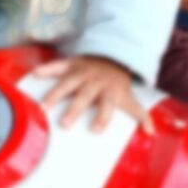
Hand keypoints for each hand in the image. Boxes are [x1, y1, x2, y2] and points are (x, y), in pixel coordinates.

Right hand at [35, 55, 153, 133]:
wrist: (112, 55)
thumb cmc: (117, 82)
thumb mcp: (129, 96)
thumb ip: (139, 113)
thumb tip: (152, 132)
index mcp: (110, 91)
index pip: (108, 105)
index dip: (104, 117)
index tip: (96, 131)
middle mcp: (95, 81)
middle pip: (85, 96)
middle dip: (75, 109)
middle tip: (64, 124)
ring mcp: (82, 72)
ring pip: (67, 83)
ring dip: (55, 94)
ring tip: (43, 107)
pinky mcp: (71, 64)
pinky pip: (58, 65)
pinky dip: (47, 69)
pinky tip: (35, 73)